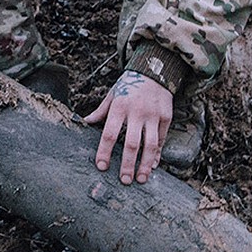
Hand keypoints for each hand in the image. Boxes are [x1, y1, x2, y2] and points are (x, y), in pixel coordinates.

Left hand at [83, 70, 171, 184]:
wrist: (154, 70)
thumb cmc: (129, 84)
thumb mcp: (112, 94)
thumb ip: (101, 111)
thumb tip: (85, 122)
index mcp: (119, 107)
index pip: (110, 133)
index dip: (105, 151)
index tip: (102, 166)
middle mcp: (137, 112)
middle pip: (132, 143)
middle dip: (128, 164)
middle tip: (124, 180)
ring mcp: (153, 115)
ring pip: (150, 144)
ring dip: (145, 164)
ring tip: (140, 179)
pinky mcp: (166, 116)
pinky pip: (161, 139)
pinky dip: (158, 154)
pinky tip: (153, 165)